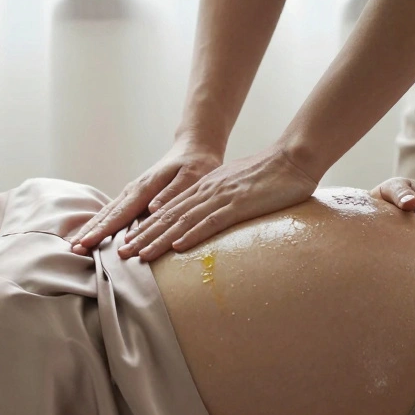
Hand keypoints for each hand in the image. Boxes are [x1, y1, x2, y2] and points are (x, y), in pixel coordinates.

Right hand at [69, 136, 223, 256]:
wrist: (193, 148)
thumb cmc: (196, 164)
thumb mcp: (192, 176)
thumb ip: (173, 193)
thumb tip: (152, 209)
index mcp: (145, 188)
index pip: (120, 214)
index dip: (103, 230)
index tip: (87, 242)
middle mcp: (133, 190)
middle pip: (107, 214)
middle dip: (90, 231)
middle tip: (73, 249)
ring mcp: (132, 192)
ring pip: (107, 212)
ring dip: (91, 228)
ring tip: (76, 243)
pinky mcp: (134, 196)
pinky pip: (114, 212)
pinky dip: (101, 223)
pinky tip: (93, 233)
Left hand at [74, 142, 318, 261]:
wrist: (293, 159)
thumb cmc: (270, 177)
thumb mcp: (237, 190)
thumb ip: (220, 204)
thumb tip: (209, 221)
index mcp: (205, 189)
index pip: (169, 211)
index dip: (146, 228)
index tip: (128, 243)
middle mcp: (206, 192)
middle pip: (167, 217)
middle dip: (142, 236)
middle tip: (121, 253)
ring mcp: (221, 197)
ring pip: (182, 221)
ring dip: (158, 239)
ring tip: (139, 255)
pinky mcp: (239, 204)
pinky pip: (211, 221)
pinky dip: (192, 235)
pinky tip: (178, 247)